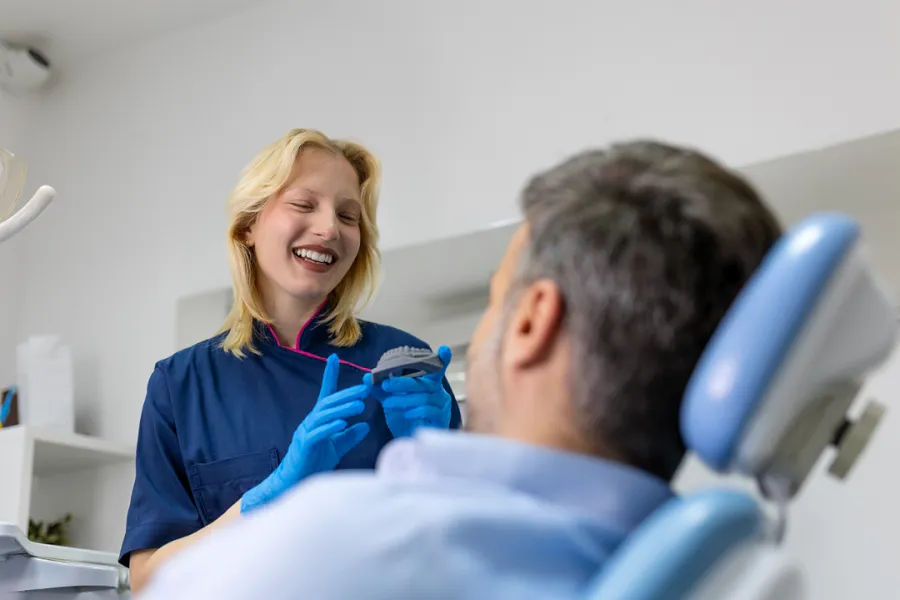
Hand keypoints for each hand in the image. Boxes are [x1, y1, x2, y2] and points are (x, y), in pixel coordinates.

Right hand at [241, 354, 370, 513]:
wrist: (294, 483)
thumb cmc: (313, 463)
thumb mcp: (336, 447)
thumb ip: (349, 437)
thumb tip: (366, 425)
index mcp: (318, 420)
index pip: (326, 394)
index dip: (330, 376)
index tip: (334, 357)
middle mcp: (311, 422)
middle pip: (329, 402)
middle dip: (347, 393)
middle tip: (366, 387)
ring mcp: (306, 433)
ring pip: (324, 416)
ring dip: (342, 409)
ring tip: (360, 405)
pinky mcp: (305, 447)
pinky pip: (317, 434)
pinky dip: (330, 428)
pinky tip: (343, 424)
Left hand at [369, 345, 452, 437]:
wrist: (409, 440)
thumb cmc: (404, 417)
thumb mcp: (390, 400)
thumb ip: (380, 389)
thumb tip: (366, 377)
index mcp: (429, 383)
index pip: (437, 369)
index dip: (442, 359)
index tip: (444, 349)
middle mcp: (438, 391)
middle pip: (424, 383)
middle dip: (403, 383)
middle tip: (386, 385)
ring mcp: (442, 405)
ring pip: (424, 397)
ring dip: (404, 399)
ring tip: (387, 404)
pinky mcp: (441, 418)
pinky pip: (429, 411)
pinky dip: (416, 411)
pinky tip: (406, 414)